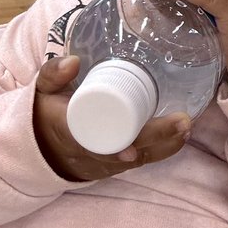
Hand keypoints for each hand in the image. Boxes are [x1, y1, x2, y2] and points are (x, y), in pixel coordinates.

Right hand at [32, 55, 189, 181]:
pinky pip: (139, 161)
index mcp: (70, 136)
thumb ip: (53, 74)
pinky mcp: (114, 166)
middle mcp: (89, 155)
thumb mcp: (43, 90)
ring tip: (186, 128)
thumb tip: (73, 61)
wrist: (40, 146)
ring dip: (164, 146)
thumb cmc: (46, 112)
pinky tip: (180, 137)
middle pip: (125, 153)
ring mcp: (103, 164)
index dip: (113, 152)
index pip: (92, 147)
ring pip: (137, 160)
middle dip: (155, 140)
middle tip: (181, 123)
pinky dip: (160, 150)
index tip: (132, 152)